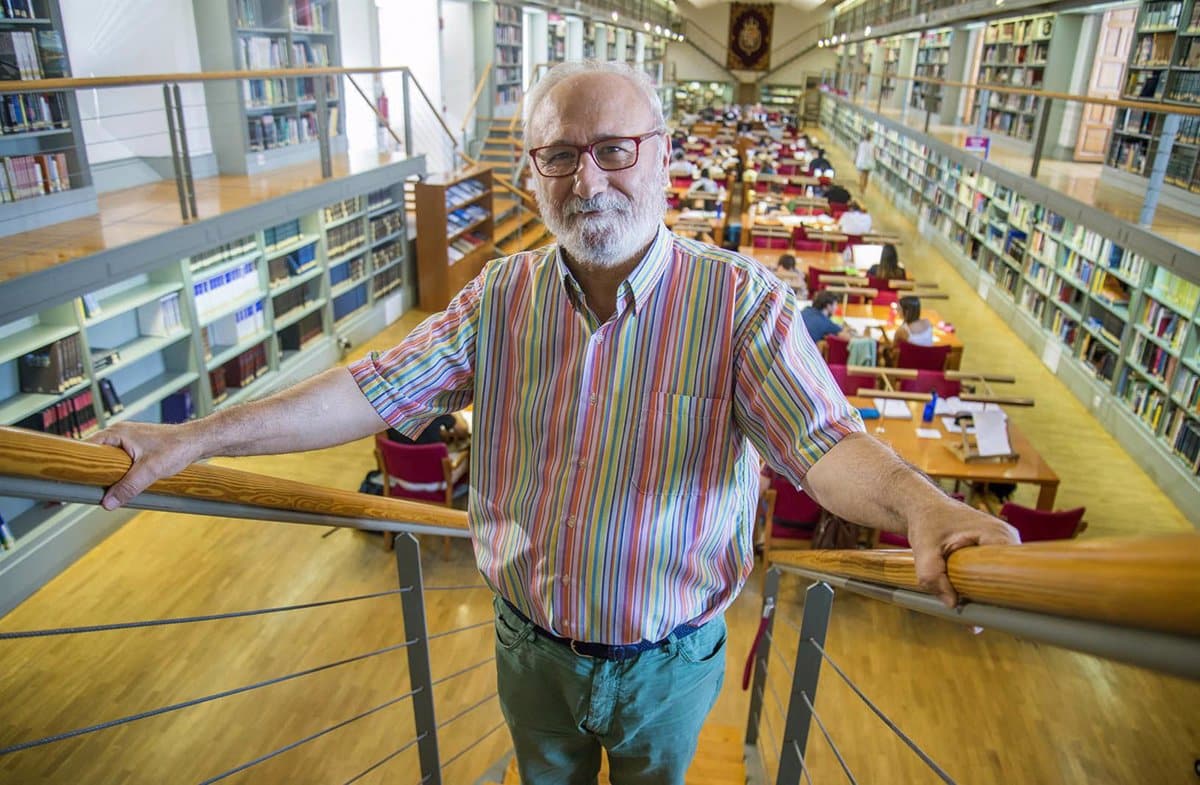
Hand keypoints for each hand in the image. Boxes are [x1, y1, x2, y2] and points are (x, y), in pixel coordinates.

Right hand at [87, 422, 204, 509]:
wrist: (197, 441)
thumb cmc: (177, 448)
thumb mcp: (150, 471)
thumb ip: (128, 487)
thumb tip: (108, 502)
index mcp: (117, 433)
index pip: (86, 447)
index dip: (78, 464)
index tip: (72, 480)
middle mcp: (120, 434)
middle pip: (95, 455)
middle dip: (92, 472)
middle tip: (86, 489)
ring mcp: (129, 440)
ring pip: (108, 459)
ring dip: (107, 473)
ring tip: (102, 489)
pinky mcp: (137, 447)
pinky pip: (119, 460)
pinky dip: (118, 471)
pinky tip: (120, 484)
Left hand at [906, 502, 1019, 607]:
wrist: (925, 508)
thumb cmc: (926, 522)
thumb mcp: (923, 547)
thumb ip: (932, 575)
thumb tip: (952, 604)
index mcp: (996, 534)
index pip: (1012, 569)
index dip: (1004, 591)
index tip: (990, 610)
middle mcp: (1007, 537)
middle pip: (1011, 575)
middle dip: (996, 596)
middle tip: (979, 617)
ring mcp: (1004, 544)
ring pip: (1005, 575)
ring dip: (990, 591)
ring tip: (974, 608)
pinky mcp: (997, 550)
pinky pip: (998, 571)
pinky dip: (986, 584)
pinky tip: (973, 598)